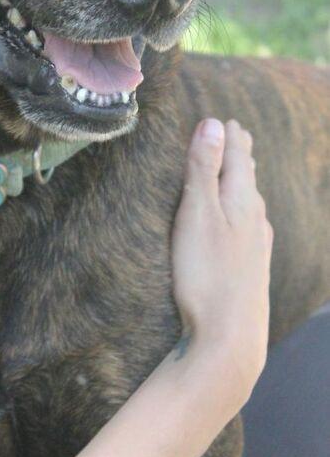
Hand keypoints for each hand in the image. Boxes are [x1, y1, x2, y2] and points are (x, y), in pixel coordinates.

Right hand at [172, 118, 272, 407]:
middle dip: (241, 156)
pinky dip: (245, 212)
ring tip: (242, 174)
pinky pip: (252, 227)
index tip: (228, 121)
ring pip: (252, 204)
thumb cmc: (207, 273)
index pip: (238, 158)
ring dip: (244, 183)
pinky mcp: (253, 269)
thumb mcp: (197, 214)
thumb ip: (203, 169)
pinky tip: (247, 226)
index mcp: (241, 201)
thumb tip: (212, 123)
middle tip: (238, 137)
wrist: (231, 336)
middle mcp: (256, 219)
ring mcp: (258, 246)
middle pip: (249, 179)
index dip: (230, 138)